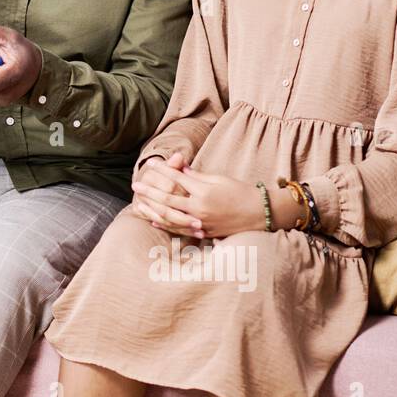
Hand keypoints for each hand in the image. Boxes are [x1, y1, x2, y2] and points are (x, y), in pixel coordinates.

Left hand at [131, 163, 264, 238]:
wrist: (260, 213)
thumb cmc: (241, 192)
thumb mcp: (220, 179)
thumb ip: (198, 177)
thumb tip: (181, 169)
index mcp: (204, 191)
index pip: (177, 178)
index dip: (162, 170)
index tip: (150, 165)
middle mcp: (199, 207)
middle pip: (167, 199)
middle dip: (149, 192)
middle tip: (135, 186)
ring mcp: (201, 222)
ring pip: (170, 217)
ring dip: (152, 210)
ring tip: (139, 204)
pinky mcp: (204, 232)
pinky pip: (180, 230)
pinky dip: (166, 225)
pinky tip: (154, 221)